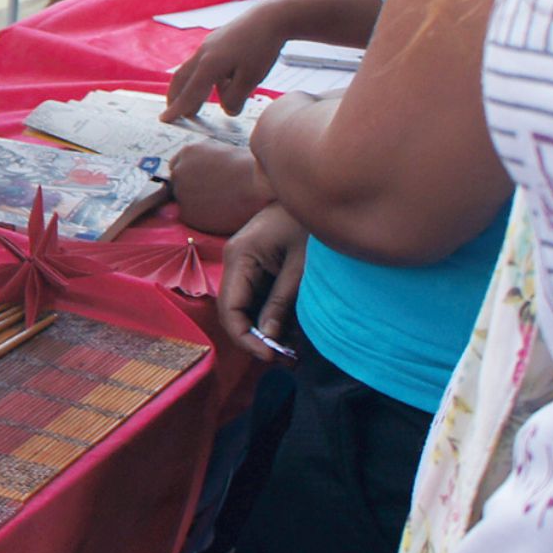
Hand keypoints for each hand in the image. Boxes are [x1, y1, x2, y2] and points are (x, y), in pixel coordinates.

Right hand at [163, 6, 293, 120]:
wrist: (270, 17)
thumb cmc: (262, 48)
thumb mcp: (252, 79)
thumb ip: (236, 98)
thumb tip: (228, 111)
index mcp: (209, 65)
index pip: (189, 92)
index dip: (178, 108)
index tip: (165, 120)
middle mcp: (203, 54)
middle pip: (181, 79)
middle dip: (175, 96)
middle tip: (172, 112)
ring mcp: (208, 45)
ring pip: (191, 70)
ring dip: (189, 87)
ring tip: (195, 102)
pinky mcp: (216, 40)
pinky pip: (203, 62)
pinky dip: (202, 76)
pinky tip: (219, 82)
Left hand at [170, 138, 274, 236]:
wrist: (258, 186)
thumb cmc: (250, 168)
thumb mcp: (223, 152)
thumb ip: (205, 160)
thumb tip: (202, 170)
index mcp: (187, 152)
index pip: (178, 167)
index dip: (190, 176)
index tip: (201, 183)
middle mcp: (179, 171)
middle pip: (178, 185)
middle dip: (192, 190)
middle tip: (214, 196)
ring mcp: (181, 192)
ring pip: (184, 202)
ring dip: (198, 205)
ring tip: (222, 204)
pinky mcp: (187, 213)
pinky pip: (192, 218)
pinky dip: (203, 219)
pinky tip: (221, 214)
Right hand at [215, 203, 307, 360]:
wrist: (322, 192)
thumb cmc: (310, 226)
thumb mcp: (300, 268)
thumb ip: (281, 302)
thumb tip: (268, 338)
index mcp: (239, 256)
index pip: (230, 308)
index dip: (246, 337)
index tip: (270, 356)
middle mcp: (235, 260)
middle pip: (234, 310)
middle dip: (256, 338)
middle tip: (284, 360)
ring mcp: (245, 262)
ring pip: (245, 306)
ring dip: (264, 329)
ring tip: (292, 351)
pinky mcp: (258, 264)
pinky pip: (257, 296)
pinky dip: (271, 316)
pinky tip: (292, 332)